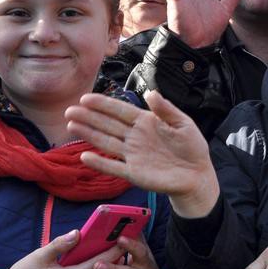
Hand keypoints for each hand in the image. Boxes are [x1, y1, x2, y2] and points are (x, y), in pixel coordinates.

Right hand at [65, 90, 220, 217]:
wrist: (197, 175)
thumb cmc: (192, 148)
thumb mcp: (183, 124)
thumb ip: (166, 110)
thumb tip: (151, 92)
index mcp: (146, 122)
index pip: (120, 111)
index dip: (103, 104)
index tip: (85, 98)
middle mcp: (134, 137)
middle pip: (107, 125)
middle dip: (89, 117)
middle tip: (70, 110)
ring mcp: (132, 155)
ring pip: (106, 142)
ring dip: (89, 135)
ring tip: (71, 126)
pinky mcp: (133, 173)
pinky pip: (113, 167)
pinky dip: (100, 163)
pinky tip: (85, 156)